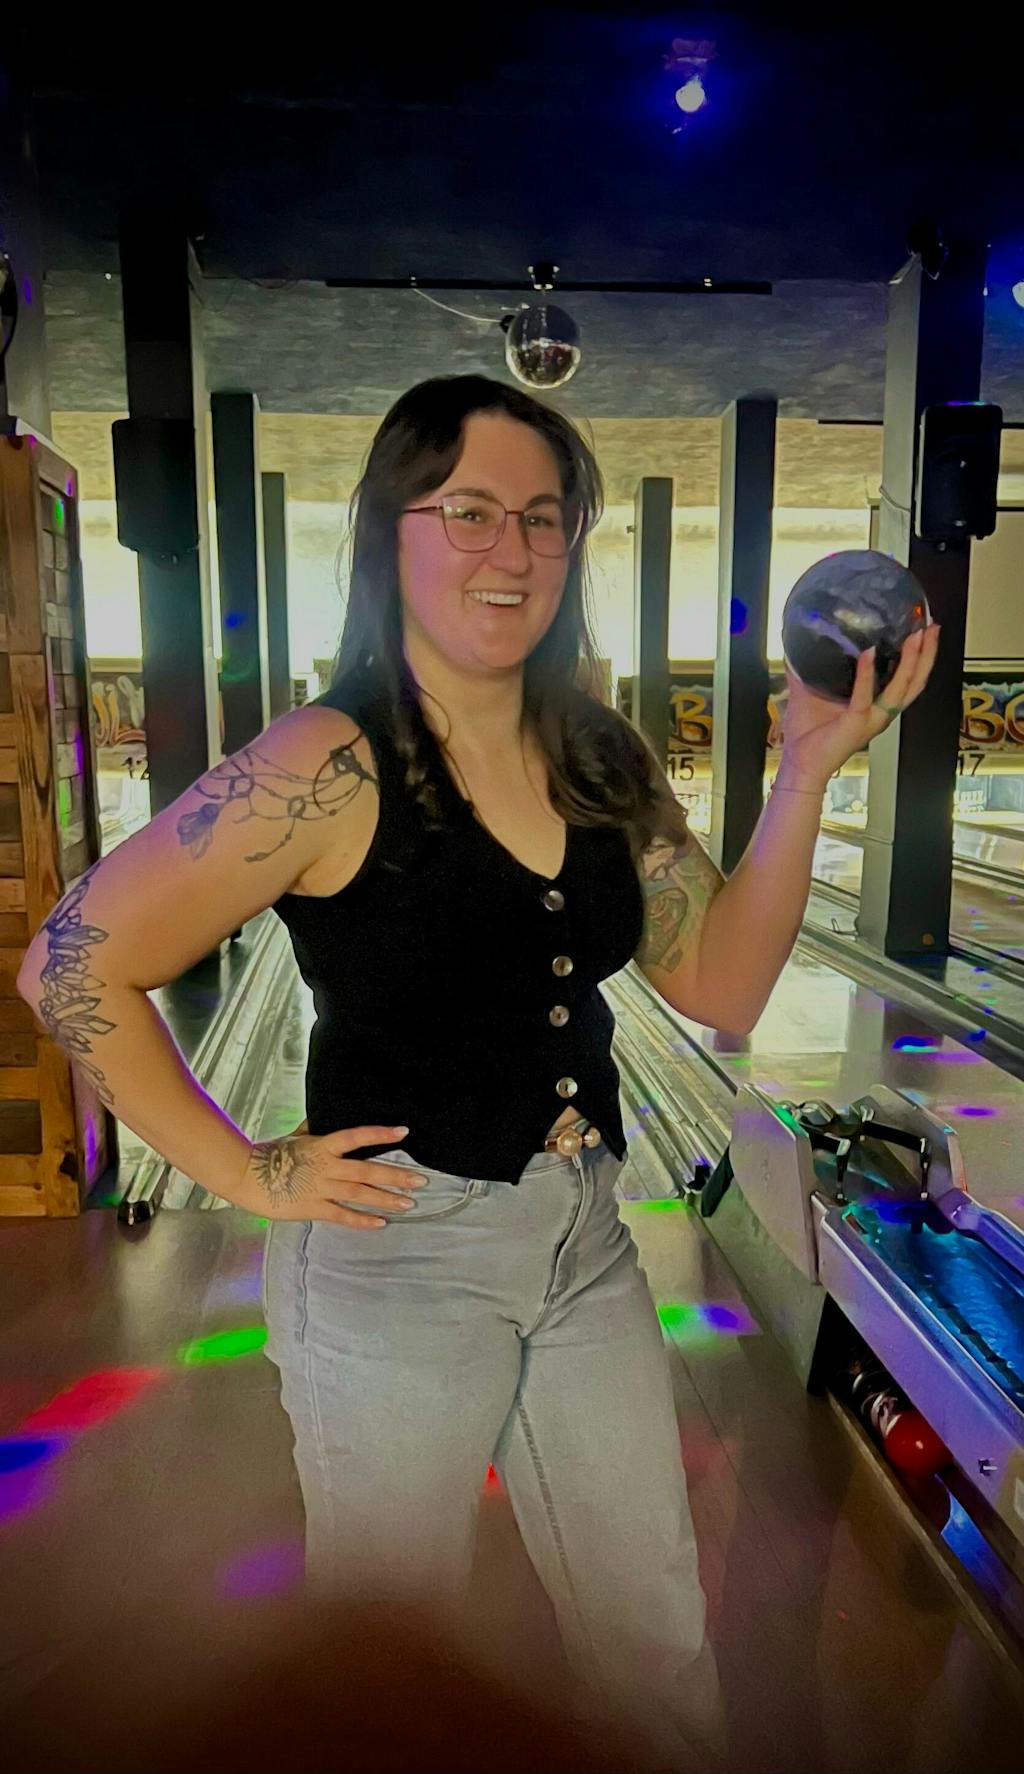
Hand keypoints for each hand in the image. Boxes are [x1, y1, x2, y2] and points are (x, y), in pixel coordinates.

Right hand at [236, 1123, 425, 1227]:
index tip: (403, 1132)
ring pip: (359, 1194)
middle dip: (395, 1176)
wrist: (245, 1175)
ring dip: (385, 1199)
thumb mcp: (295, 1136)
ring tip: (408, 1204)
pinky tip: (381, 1223)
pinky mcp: (311, 1208)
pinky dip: (361, 1220)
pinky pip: (341, 1216)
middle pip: (366, 1171)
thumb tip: (323, 1115)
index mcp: (322, 1145)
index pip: (356, 1136)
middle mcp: (325, 1166)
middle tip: (420, 1181)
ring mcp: (319, 1188)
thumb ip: (314, 1130)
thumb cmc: (269, 1153)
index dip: (380, 1134)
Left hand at [780, 623, 940, 789]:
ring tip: (915, 638)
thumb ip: (808, 669)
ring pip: (901, 688)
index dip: (921, 656)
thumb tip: (798, 643)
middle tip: (931, 628)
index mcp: (877, 705)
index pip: (909, 679)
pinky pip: (865, 696)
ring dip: (911, 661)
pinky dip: (867, 674)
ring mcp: (871, 718)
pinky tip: (868, 654)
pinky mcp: (856, 723)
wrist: (800, 763)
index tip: (924, 630)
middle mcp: (881, 712)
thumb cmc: (808, 735)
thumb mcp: (811, 692)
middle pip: (916, 682)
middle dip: (927, 654)